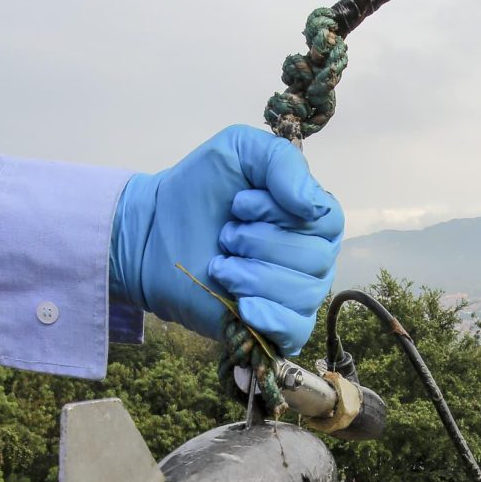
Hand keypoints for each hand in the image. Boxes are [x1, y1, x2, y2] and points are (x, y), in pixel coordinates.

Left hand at [111, 125, 343, 353]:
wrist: (152, 233)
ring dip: (253, 276)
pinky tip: (242, 305)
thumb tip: (313, 205)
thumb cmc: (198, 190)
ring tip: (220, 265)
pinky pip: (296, 331)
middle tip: (224, 236)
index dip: (282, 213)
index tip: (238, 205)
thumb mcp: (238, 150)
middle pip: (316, 259)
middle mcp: (311, 258)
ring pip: (303, 294)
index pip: (328, 220)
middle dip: (260, 244)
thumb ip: (281, 160)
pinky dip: (270, 317)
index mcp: (310, 217)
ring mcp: (295, 295)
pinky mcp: (273, 328)